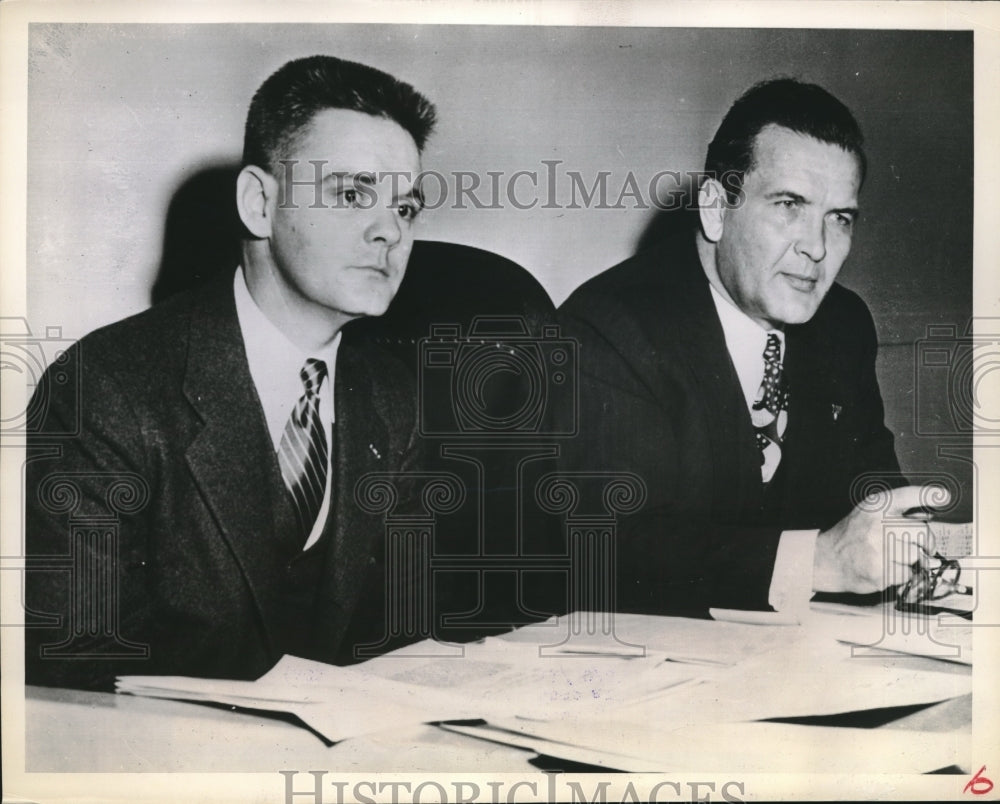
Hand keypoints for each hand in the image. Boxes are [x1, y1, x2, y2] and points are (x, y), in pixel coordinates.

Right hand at [812, 485, 947, 593]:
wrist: (827, 559)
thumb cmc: (854, 535)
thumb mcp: (869, 513)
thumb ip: (896, 511)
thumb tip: (933, 514)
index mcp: (875, 506)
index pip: (909, 495)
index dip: (929, 495)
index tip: (944, 496)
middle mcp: (877, 524)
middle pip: (923, 533)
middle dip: (927, 543)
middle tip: (922, 547)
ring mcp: (878, 549)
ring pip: (917, 556)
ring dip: (911, 560)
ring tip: (894, 557)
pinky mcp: (880, 571)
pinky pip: (907, 574)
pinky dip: (901, 574)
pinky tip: (886, 567)